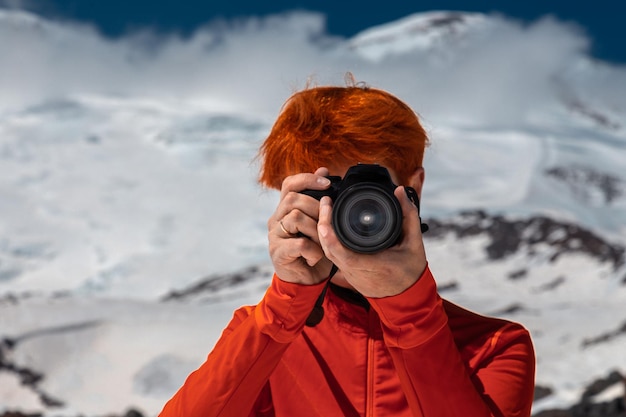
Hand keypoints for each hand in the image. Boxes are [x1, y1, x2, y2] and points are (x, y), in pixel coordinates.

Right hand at [267, 168, 333, 284]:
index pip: (289, 184)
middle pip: (293, 199)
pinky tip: (314, 257)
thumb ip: (318, 198)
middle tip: (327, 223)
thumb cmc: (313, 250)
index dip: (307, 179)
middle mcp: (276, 219)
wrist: (305, 281)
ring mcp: (274, 236)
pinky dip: (313, 250)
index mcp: (285, 209)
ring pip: (295, 217)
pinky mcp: (277, 252)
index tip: (327, 182)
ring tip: (321, 243)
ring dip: (316, 230)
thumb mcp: (320, 223)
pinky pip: (299, 243)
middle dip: (316, 208)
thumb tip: (323, 169)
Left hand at [317, 186, 426, 297]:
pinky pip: (332, 257)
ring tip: (325, 209)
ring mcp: (350, 275)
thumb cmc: (411, 271)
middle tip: (325, 201)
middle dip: (322, 224)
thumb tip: (400, 191)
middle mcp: (357, 272)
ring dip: (323, 232)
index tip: (327, 209)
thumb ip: (408, 215)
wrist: (408, 298)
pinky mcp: (348, 275)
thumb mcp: (414, 242)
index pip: (343, 251)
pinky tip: (327, 226)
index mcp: (373, 264)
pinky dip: (328, 241)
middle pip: (329, 249)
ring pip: (328, 253)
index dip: (330, 233)